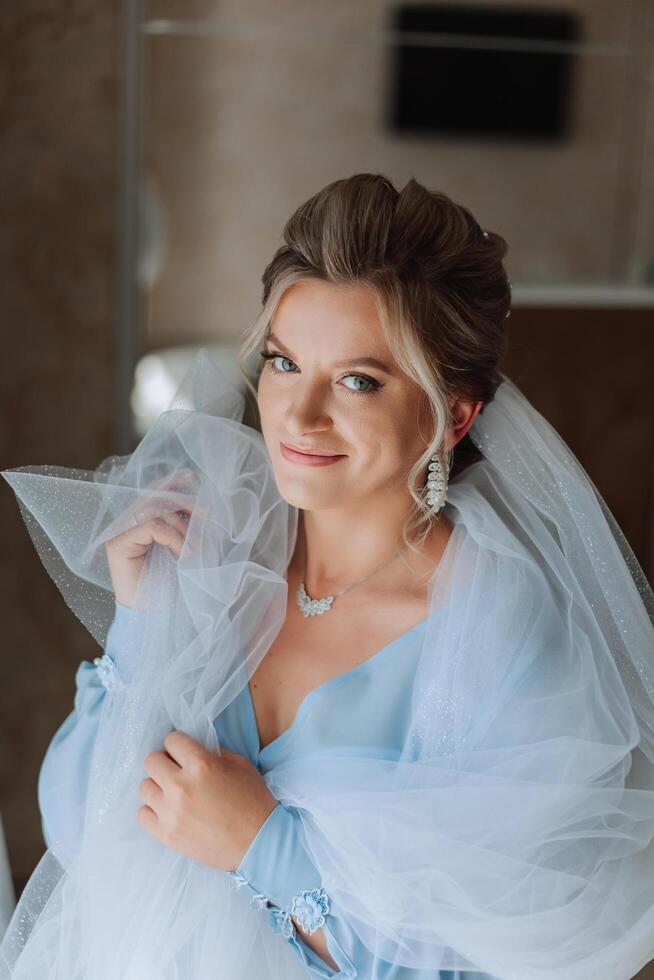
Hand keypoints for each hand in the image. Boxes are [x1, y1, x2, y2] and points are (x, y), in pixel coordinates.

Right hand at [104, 471, 200, 608]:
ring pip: (154, 509)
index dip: (174, 483)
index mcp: (139, 521)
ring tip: (197, 547)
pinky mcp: (118, 544)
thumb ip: (186, 524)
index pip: (155, 492)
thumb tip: (201, 498)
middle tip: (206, 514)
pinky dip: (174, 537)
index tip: (194, 479)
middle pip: (155, 496)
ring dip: (183, 525)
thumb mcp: (185, 547)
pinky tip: (185, 554)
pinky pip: (151, 525)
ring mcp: (119, 533)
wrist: (155, 617)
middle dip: (185, 500)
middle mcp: (126, 524)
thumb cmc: (171, 586)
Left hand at [137, 731, 278, 871]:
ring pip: (144, 787)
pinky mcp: (167, 835)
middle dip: (165, 762)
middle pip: (151, 761)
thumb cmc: (254, 801)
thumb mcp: (240, 764)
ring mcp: (172, 813)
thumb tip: (192, 749)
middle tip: (177, 771)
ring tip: (173, 793)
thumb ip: (212, 753)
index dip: (179, 744)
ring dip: (158, 786)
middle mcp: (181, 786)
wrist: (260, 842)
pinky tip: (169, 811)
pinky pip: (142, 814)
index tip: (184, 753)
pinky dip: (153, 811)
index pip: (172, 740)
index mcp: (202, 765)